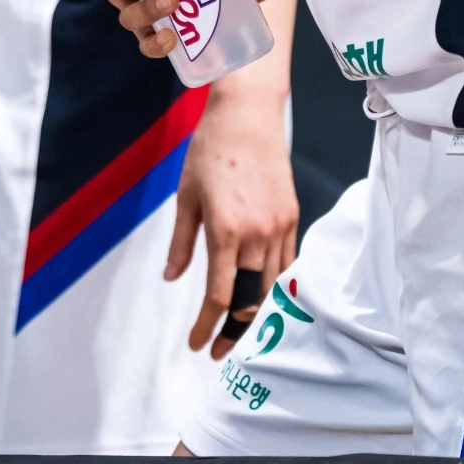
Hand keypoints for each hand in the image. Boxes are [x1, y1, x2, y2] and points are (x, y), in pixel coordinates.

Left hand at [165, 83, 298, 358]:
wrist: (248, 113)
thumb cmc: (211, 149)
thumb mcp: (186, 195)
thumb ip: (181, 242)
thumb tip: (172, 278)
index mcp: (226, 230)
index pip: (219, 296)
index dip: (206, 326)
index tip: (196, 345)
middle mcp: (257, 234)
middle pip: (250, 300)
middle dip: (234, 331)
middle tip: (218, 349)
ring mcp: (279, 226)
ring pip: (272, 287)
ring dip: (256, 313)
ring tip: (239, 330)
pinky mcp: (292, 216)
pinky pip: (287, 263)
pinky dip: (275, 286)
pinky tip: (261, 295)